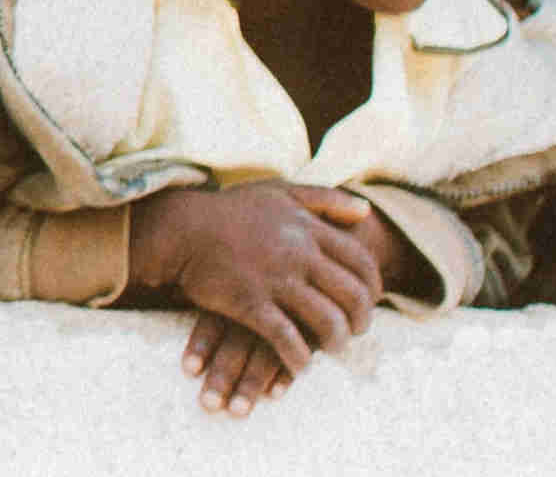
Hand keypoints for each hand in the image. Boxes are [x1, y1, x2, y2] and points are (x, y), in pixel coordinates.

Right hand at [132, 183, 388, 413]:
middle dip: (361, 320)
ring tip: (331, 349)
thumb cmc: (231, 211)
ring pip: (326, 321)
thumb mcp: (280, 193)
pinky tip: (300, 364)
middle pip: (352, 296)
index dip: (374, 288)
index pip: (361, 263)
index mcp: (308, 229)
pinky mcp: (250, 304)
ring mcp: (275, 280)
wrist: (181, 228)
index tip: (371, 303)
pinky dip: (299, 357)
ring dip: (336, 342)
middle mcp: (298, 254)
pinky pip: (287, 339)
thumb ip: (325, 199)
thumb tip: (365, 211)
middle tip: (355, 331)